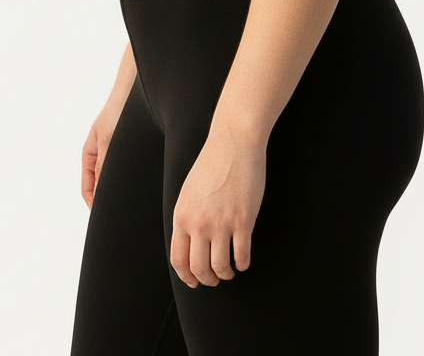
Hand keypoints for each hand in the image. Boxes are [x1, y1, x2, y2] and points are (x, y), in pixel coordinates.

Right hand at [81, 97, 125, 208]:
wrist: (134, 89)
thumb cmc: (117, 111)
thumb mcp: (108, 141)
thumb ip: (103, 165)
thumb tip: (101, 192)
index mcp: (90, 154)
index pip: (87, 188)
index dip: (94, 204)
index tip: (105, 217)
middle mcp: (101, 154)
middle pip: (101, 185)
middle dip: (109, 199)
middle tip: (121, 212)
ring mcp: (115, 152)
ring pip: (116, 178)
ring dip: (122, 188)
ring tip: (134, 199)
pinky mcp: (129, 149)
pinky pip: (128, 169)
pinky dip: (132, 177)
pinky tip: (143, 182)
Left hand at [171, 122, 265, 287]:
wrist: (233, 142)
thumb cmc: (212, 163)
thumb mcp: (189, 191)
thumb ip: (187, 217)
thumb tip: (191, 243)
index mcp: (182, 215)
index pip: (179, 259)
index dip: (187, 276)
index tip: (195, 281)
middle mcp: (199, 223)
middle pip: (199, 268)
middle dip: (207, 280)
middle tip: (215, 279)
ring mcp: (221, 222)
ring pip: (221, 266)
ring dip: (226, 274)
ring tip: (230, 270)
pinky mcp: (243, 220)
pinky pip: (242, 254)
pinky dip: (243, 263)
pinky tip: (244, 260)